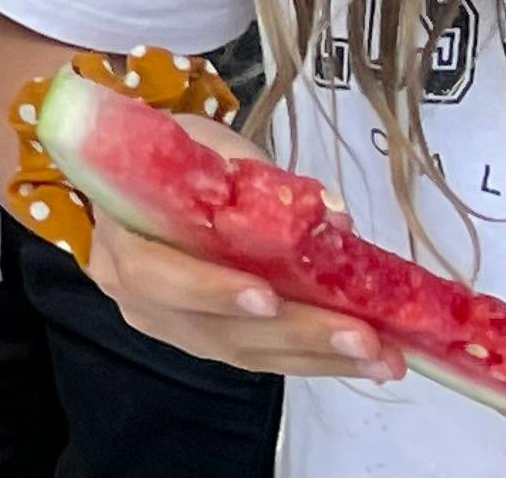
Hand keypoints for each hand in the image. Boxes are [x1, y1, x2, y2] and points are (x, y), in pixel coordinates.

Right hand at [84, 122, 405, 384]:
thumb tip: (332, 215)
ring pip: (247, 353)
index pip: (154, 276)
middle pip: (215, 329)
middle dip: (295, 334)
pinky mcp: (212, 343)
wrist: (147, 185)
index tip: (267, 294)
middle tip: (362, 336)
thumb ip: (254, 174)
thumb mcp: (203, 145)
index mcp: (121, 243)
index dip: (208, 290)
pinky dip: (318, 359)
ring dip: (321, 357)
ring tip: (384, 356)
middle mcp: (140, 300)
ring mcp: (177, 329)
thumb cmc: (172, 159)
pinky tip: (366, 359)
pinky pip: (264, 358)